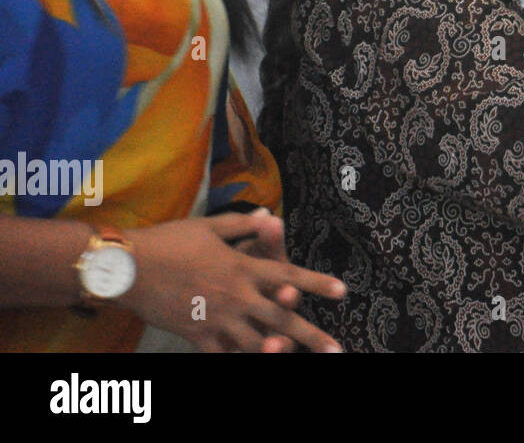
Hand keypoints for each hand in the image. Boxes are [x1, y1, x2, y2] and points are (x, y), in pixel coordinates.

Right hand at [118, 214, 346, 352]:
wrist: (127, 268)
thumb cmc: (170, 240)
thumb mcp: (210, 226)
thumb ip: (244, 225)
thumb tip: (271, 215)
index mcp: (242, 267)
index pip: (288, 276)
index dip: (317, 283)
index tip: (343, 292)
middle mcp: (235, 296)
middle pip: (281, 318)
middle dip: (312, 334)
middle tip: (336, 349)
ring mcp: (216, 319)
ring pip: (255, 342)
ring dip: (279, 352)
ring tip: (298, 358)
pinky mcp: (196, 335)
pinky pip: (222, 354)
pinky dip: (238, 359)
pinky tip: (255, 363)